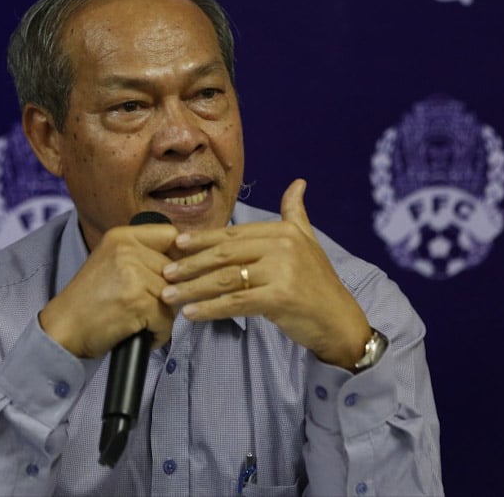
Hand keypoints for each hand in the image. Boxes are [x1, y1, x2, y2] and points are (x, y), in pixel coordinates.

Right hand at [39, 222, 178, 358]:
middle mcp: (127, 250)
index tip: (168, 276)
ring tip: (138, 321)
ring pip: (174, 298)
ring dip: (161, 317)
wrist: (63, 328)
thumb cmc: (89, 301)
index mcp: (121, 236)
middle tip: (141, 307)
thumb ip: (143, 254)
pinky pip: (167, 321)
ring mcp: (133, 275)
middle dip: (167, 295)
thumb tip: (187, 256)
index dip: (178, 258)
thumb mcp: (111, 262)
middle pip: (177, 271)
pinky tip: (138, 333)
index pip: (171, 235)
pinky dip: (157, 334)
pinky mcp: (137, 302)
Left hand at [159, 179, 370, 368]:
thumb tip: (298, 183)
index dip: (202, 240)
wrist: (339, 320)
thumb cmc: (318, 283)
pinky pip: (235, 303)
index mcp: (283, 231)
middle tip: (165, 272)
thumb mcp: (307, 242)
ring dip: (193, 288)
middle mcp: (282, 246)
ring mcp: (282, 271)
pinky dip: (210, 309)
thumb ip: (295, 213)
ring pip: (226, 279)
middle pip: (225, 255)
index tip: (175, 245)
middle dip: (190, 264)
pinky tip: (191, 314)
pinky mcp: (280, 297)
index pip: (232, 234)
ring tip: (169, 295)